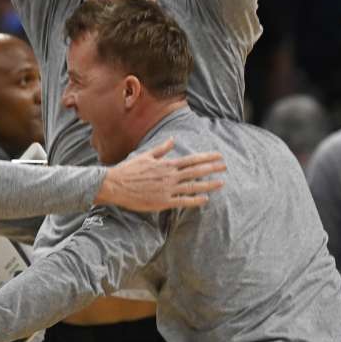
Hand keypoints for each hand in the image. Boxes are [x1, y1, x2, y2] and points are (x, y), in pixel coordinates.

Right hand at [95, 138, 224, 211]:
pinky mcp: (163, 202)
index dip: (207, 158)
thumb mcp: (146, 155)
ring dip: (208, 184)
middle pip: (196, 171)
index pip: (191, 160)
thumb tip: (172, 140)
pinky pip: (183, 201)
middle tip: (225, 167)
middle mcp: (170, 176)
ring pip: (193, 186)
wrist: (115, 184)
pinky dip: (195, 200)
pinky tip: (205, 199)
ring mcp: (167, 189)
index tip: (218, 156)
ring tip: (221, 183)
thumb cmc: (129, 170)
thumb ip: (161, 149)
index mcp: (166, 164)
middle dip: (212, 168)